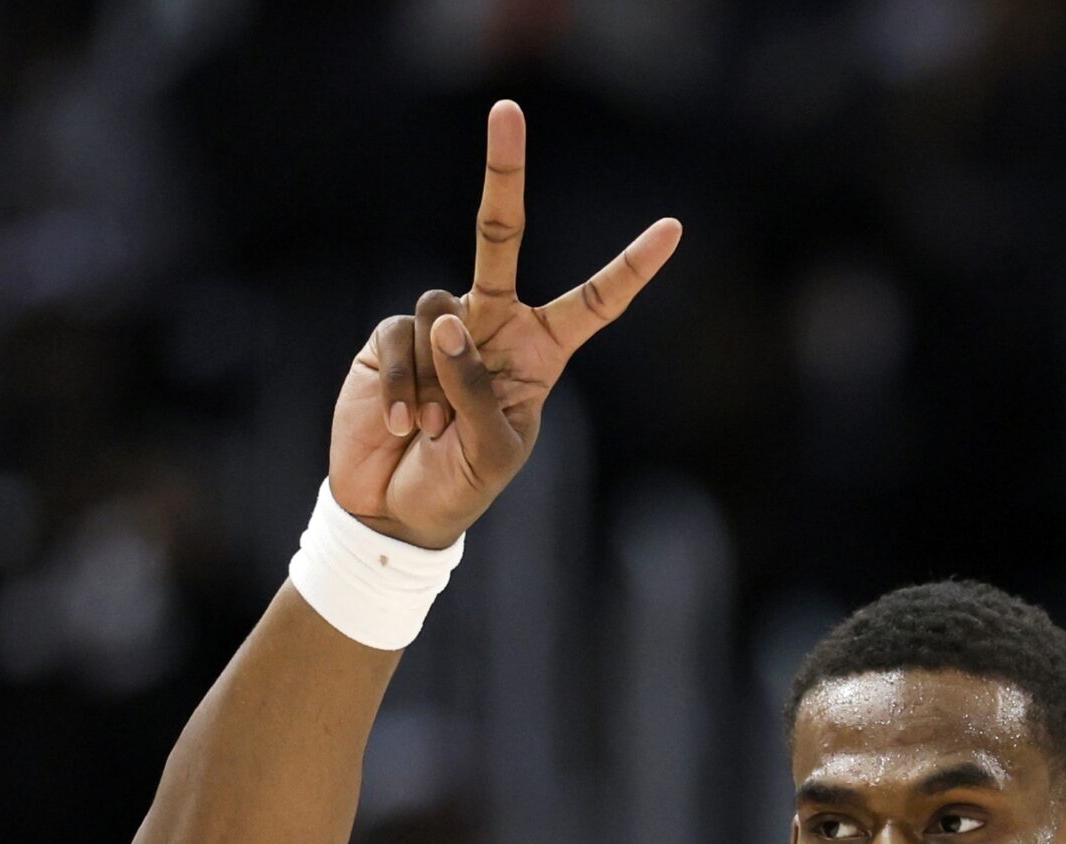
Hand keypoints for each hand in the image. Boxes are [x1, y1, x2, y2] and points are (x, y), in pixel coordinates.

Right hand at [328, 100, 681, 550]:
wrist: (398, 511)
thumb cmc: (461, 485)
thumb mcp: (493, 450)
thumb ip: (478, 388)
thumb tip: (445, 319)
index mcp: (540, 352)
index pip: (594, 302)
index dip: (630, 267)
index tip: (673, 229)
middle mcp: (492, 324)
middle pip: (499, 235)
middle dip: (502, 173)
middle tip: (506, 110)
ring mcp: (440, 325)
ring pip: (440, 310)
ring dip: (438, 380)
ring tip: (433, 431)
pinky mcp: (393, 336)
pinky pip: (404, 336)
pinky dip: (405, 385)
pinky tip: (403, 425)